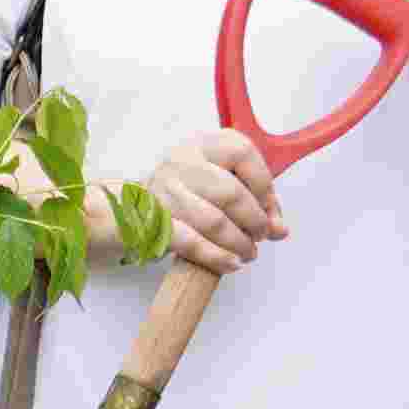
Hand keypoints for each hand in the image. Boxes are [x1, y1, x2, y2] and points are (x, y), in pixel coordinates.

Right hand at [139, 124, 287, 278]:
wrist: (129, 206)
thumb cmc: (183, 192)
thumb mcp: (217, 180)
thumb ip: (253, 198)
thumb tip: (279, 228)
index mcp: (202, 144)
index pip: (242, 153)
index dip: (264, 185)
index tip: (271, 209)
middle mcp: (181, 162)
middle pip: (231, 193)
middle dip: (254, 221)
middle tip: (260, 235)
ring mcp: (164, 192)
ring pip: (213, 221)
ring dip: (238, 242)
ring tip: (248, 252)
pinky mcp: (153, 222)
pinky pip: (192, 243)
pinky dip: (216, 257)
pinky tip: (230, 263)